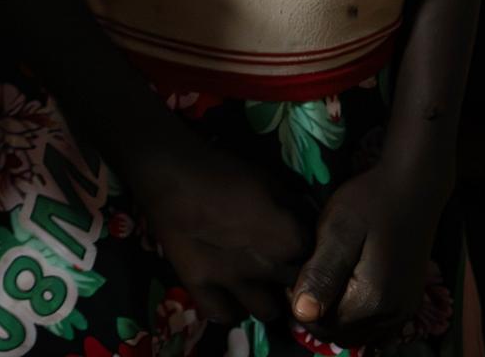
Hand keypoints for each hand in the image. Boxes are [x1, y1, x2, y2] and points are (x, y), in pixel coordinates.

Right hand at [131, 137, 310, 327]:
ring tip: (256, 284)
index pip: (315, 258)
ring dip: (265, 298)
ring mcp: (232, 280)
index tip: (296, 244)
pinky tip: (227, 295)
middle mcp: (267, 267)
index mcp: (289, 239)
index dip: (306, 252)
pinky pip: (223, 314)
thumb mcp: (269, 180)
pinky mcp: (199, 284)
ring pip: (267, 312)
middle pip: (295, 288)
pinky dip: (228, 308)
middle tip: (277, 263)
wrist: (169, 169)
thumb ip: (292, 209)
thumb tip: (305, 225)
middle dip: (290, 277)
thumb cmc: (222, 169)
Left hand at [290, 153, 451, 341]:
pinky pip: (376, 326)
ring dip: (336, 315)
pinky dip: (356, 315)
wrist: (413, 189)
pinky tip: (346, 284)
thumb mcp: (337, 231)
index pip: (321, 326)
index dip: (300, 304)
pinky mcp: (408, 303)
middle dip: (318, 312)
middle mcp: (393, 316)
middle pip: (339, 334)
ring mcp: (404, 312)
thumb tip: (302, 314)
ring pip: (357, 333)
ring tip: (326, 276)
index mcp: (372, 301)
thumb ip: (321, 274)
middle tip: (310, 272)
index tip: (298, 271)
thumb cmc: (369, 203)